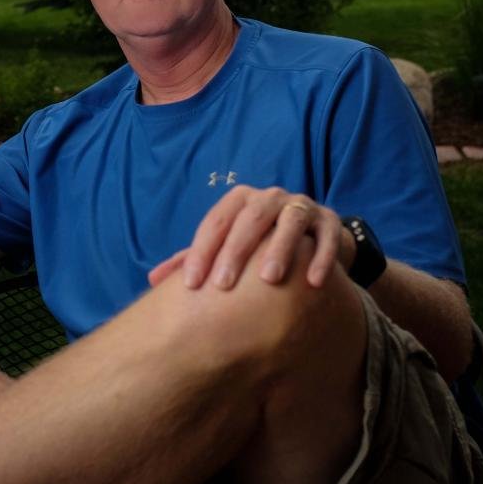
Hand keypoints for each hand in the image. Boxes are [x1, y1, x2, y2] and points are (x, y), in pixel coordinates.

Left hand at [147, 186, 348, 290]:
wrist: (309, 236)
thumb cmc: (258, 244)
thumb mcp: (227, 247)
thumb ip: (195, 260)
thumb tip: (152, 280)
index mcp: (240, 200)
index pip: (216, 222)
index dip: (201, 252)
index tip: (191, 285)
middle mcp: (270, 198)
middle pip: (250, 219)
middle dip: (236, 251)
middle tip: (224, 285)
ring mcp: (301, 206)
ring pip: (290, 222)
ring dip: (280, 249)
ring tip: (269, 279)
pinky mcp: (330, 220)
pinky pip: (328, 235)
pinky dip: (321, 257)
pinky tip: (313, 282)